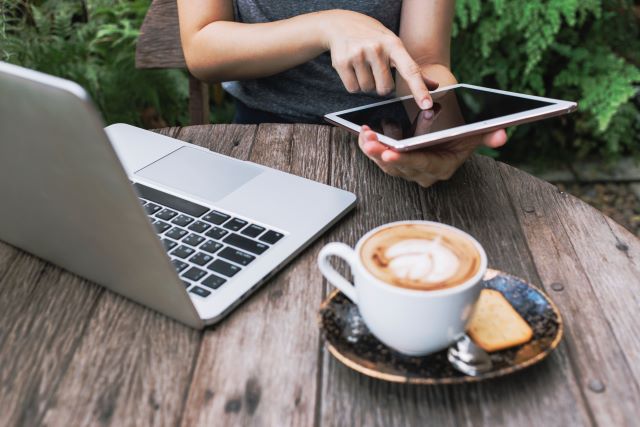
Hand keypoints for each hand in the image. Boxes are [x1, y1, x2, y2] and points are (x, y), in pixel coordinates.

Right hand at [321, 10, 437, 108]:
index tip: (426, 104)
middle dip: (380, 84)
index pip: (410, 70)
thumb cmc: (373, 38)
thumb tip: (435, 86)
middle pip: (385, 89)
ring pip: (368, 90)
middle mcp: (377, 48)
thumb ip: (413, 69)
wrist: (341, 24)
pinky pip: (353, 89)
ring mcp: (358, 54)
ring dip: (366, 83)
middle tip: (375, 68)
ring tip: (362, 65)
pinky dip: (353, 84)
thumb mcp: (394, 46)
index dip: (419, 89)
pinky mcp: (342, 62)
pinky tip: (352, 68)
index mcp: (394, 45)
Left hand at [358, 125, 507, 187]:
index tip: (390, 154)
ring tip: (364, 135)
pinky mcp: (397, 163)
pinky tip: (363, 134)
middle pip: (399, 167)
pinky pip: (380, 158)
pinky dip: (370, 147)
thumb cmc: (461, 129)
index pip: (421, 164)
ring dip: (373, 150)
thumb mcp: (475, 131)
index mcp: (441, 166)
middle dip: (382, 154)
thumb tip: (502, 136)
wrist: (448, 127)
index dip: (405, 160)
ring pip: (386, 164)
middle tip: (370, 142)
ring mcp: (408, 170)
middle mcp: (423, 173)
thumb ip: (487, 134)